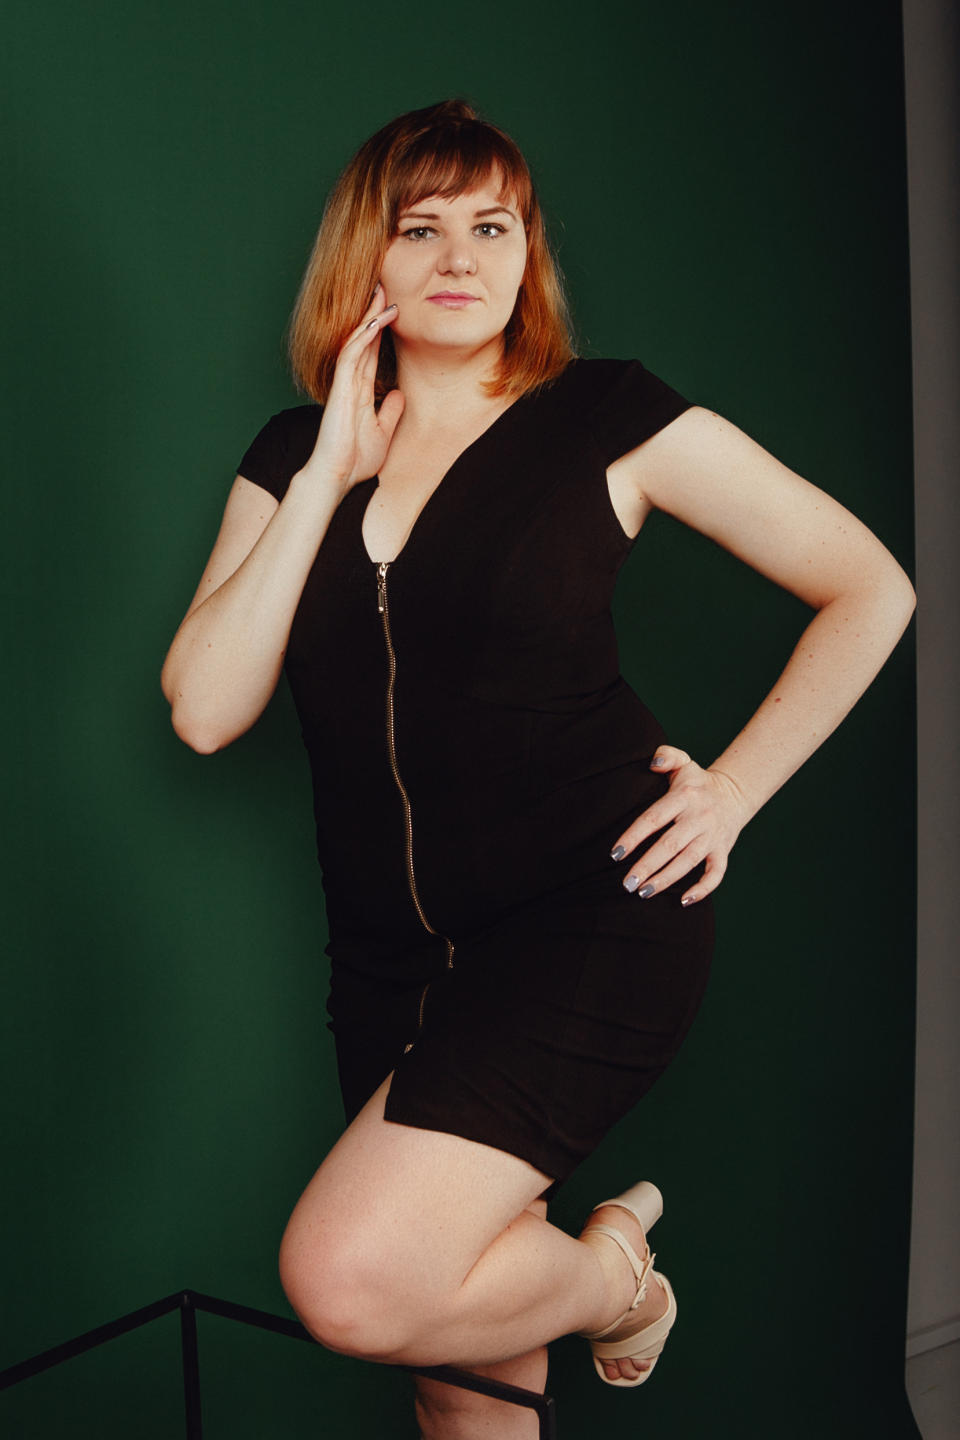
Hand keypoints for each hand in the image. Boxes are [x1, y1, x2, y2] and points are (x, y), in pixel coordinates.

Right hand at [303, 283, 404, 491]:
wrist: (336, 477)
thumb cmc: (354, 460)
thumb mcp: (382, 432)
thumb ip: (390, 412)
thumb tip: (400, 396)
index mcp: (359, 391)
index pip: (371, 352)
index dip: (380, 330)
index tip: (392, 310)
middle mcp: (350, 382)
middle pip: (363, 339)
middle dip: (373, 313)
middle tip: (384, 287)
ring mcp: (344, 383)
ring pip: (356, 340)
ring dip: (369, 317)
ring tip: (382, 293)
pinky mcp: (340, 388)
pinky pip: (351, 354)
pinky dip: (363, 336)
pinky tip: (376, 320)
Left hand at [610, 745, 751, 905]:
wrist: (735, 792)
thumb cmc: (697, 781)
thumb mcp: (683, 762)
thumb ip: (665, 756)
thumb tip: (652, 764)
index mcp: (684, 796)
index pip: (654, 818)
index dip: (634, 837)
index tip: (616, 854)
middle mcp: (699, 818)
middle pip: (670, 845)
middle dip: (647, 866)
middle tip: (626, 884)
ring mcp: (712, 836)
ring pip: (688, 862)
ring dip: (666, 880)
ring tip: (643, 893)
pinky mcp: (723, 850)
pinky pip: (716, 874)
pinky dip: (703, 889)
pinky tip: (684, 901)